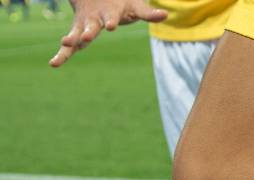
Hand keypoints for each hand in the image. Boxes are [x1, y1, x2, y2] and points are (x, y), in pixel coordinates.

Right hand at [50, 0, 167, 66]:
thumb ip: (149, 13)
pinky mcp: (77, 34)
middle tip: (84, 38)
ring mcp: (84, 26)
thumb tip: (165, 14)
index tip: (110, 26)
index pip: (112, 18)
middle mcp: (94, 19)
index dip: (111, 21)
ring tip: (64, 45)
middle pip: (91, 26)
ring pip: (76, 34)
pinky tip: (53, 64)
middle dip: (88, 32)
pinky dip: (62, 55)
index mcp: (110, 13)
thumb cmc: (121, 2)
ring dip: (71, 40)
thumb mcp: (136, 6)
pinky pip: (69, 47)